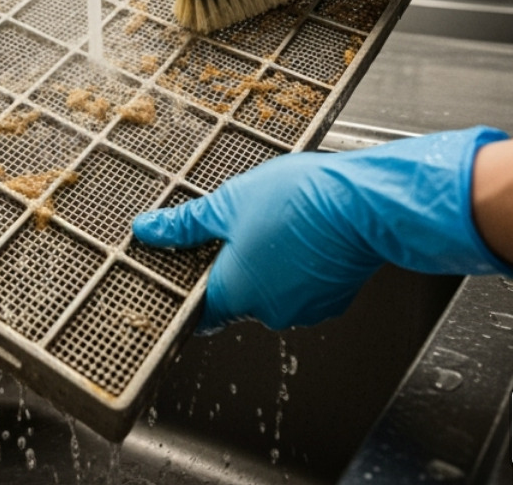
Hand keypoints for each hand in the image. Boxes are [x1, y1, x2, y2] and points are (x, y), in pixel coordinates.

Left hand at [131, 127, 512, 329]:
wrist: (366, 202)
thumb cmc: (301, 200)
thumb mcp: (229, 201)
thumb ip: (185, 224)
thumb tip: (147, 230)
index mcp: (235, 293)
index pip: (199, 311)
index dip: (190, 288)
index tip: (189, 265)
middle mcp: (269, 312)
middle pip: (238, 296)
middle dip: (236, 263)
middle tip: (238, 224)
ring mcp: (305, 309)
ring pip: (274, 288)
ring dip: (270, 262)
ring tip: (278, 220)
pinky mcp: (334, 299)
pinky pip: (305, 286)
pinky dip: (301, 265)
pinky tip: (304, 231)